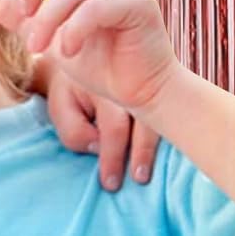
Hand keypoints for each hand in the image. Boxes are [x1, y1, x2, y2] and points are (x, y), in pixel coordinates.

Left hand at [0, 0, 178, 121]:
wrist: (146, 96)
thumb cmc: (101, 67)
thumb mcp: (53, 41)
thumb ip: (25, 21)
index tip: (16, 10)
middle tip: (22, 18)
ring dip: (49, 18)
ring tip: (39, 48)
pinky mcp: (142, 5)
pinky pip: (96, 8)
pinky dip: (73, 29)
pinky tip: (66, 51)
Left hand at [39, 63, 160, 190]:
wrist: (77, 52)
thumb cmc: (67, 90)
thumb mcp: (60, 108)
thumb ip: (73, 130)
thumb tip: (97, 148)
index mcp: (100, 86)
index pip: (114, 128)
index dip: (113, 157)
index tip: (110, 183)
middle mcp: (126, 84)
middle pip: (142, 123)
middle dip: (142, 153)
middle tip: (139, 179)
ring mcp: (144, 84)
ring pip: (159, 118)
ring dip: (157, 147)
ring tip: (152, 172)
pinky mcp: (157, 89)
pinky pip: (169, 111)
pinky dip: (172, 131)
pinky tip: (174, 148)